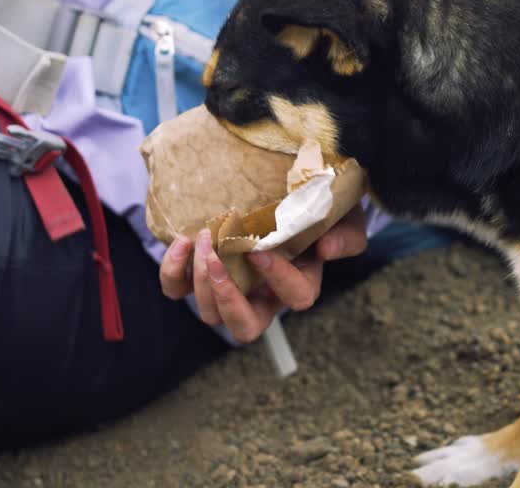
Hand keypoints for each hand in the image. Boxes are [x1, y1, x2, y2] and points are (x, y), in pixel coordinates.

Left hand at [158, 204, 368, 342]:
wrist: (288, 190)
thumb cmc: (319, 205)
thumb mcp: (345, 216)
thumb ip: (347, 235)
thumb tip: (327, 250)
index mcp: (300, 282)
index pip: (297, 297)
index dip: (278, 279)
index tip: (260, 250)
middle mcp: (263, 296)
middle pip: (245, 328)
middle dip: (228, 300)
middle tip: (218, 260)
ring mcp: (230, 289)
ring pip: (210, 313)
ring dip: (202, 279)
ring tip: (204, 238)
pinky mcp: (200, 274)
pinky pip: (177, 289)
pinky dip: (172, 272)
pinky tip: (182, 241)